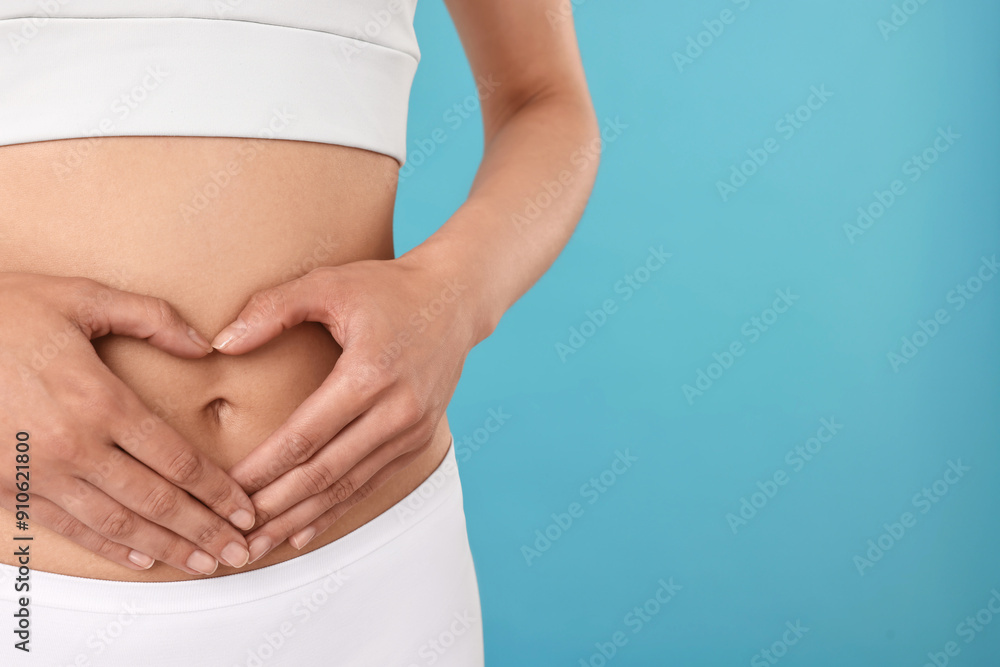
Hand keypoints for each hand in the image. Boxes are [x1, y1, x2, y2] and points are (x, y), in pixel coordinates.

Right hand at [0, 274, 255, 574]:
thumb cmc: (5, 310)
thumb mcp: (83, 296)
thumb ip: (152, 318)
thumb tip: (205, 342)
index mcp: (101, 399)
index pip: (178, 460)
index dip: (218, 492)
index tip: (246, 509)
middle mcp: (75, 444)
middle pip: (157, 500)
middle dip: (205, 530)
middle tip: (239, 553)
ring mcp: (40, 471)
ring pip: (118, 523)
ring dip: (166, 548)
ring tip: (202, 564)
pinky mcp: (9, 486)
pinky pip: (69, 527)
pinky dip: (109, 546)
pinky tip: (140, 557)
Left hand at [213, 256, 476, 561]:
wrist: (455, 300)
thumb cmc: (388, 287)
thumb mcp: (329, 283)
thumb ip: (272, 309)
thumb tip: (221, 343)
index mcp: (369, 374)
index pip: (306, 435)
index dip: (263, 468)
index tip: (225, 488)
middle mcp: (396, 410)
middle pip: (325, 473)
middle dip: (275, 508)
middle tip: (233, 535)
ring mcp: (411, 430)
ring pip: (347, 487)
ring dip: (300, 520)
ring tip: (257, 546)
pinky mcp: (418, 439)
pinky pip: (370, 484)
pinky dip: (334, 511)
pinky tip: (301, 533)